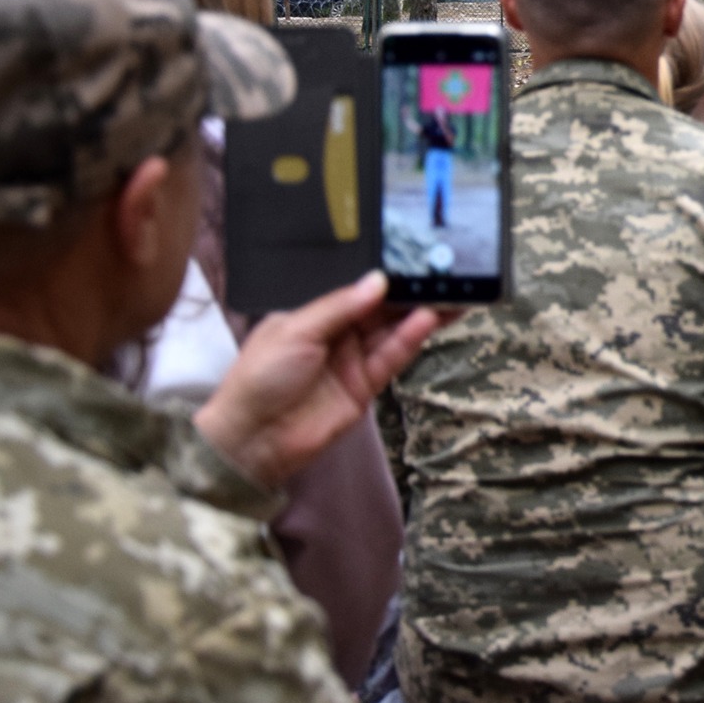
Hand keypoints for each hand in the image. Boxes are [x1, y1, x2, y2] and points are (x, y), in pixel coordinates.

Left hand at [195, 271, 448, 489]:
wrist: (252, 439)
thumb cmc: (260, 377)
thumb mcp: (295, 331)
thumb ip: (339, 307)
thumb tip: (378, 281)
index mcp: (314, 317)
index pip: (357, 294)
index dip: (384, 281)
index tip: (414, 263)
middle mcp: (337, 337)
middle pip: (381, 312)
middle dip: (411, 295)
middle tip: (445, 277)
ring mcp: (352, 362)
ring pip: (392, 333)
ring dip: (419, 315)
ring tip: (450, 296)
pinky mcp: (365, 388)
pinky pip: (391, 359)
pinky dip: (410, 340)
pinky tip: (427, 321)